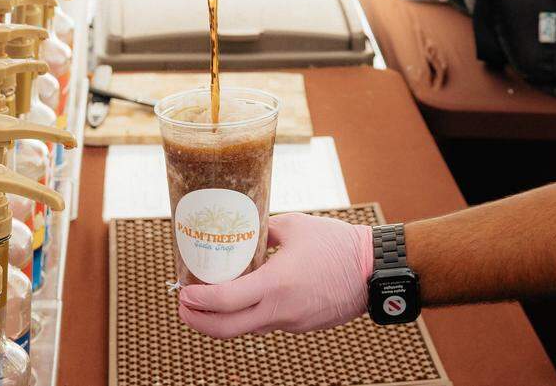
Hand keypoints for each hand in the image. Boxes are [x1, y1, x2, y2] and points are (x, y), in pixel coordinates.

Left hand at [178, 212, 372, 337]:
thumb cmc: (336, 244)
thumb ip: (262, 232)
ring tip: (210, 302)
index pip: (223, 302)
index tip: (183, 293)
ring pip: (246, 329)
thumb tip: (241, 233)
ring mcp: (291, 323)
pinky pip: (268, 324)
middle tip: (184, 308)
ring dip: (223, 319)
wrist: (372, 270)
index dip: (197, 301)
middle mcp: (279, 311)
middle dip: (198, 322)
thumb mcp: (293, 226)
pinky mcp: (302, 325)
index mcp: (274, 285)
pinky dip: (250, 315)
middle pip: (226, 330)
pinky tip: (247, 299)